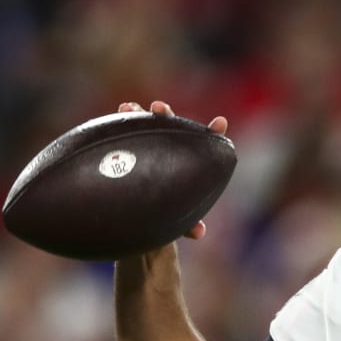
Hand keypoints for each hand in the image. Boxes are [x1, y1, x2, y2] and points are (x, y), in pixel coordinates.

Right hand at [115, 99, 229, 240]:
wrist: (136, 211)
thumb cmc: (162, 213)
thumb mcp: (174, 217)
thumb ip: (186, 224)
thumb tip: (200, 233)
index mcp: (185, 161)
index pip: (202, 143)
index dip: (212, 133)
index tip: (220, 124)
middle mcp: (167, 146)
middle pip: (169, 125)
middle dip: (165, 114)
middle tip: (158, 109)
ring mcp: (147, 141)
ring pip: (145, 122)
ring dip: (139, 112)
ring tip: (129, 107)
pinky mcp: (128, 142)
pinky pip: (125, 128)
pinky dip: (124, 117)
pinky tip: (120, 110)